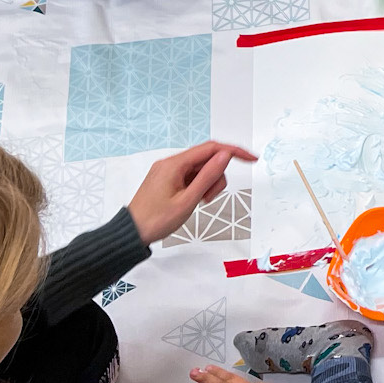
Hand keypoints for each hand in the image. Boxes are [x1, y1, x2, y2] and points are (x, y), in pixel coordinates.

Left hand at [129, 140, 257, 243]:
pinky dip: (198, 186)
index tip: (251, 159)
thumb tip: (225, 156)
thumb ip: (208, 176)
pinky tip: (193, 200)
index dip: (234, 152)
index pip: (212, 149)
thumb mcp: (188, 200)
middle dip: (216, 176)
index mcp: (175, 164)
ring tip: (199, 202)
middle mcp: (171, 163)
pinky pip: (191, 176)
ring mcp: (168, 170)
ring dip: (207, 183)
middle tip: (208, 198)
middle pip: (207, 159)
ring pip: (200, 169)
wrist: (132, 233)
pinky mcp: (167, 179)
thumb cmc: (156, 220)